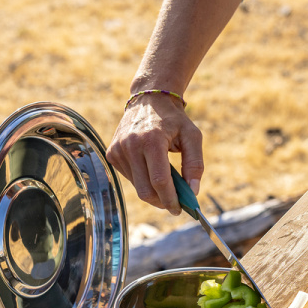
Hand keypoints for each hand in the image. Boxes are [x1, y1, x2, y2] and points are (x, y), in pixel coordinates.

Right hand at [106, 94, 203, 214]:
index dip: (170, 199)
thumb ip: (195, 164)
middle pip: (146, 190)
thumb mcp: (192, 136)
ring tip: (166, 182)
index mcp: (151, 140)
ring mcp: (118, 150)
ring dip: (154, 192)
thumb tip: (193, 191)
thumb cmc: (174, 120)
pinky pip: (130, 179)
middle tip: (175, 205)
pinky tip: (151, 168)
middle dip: (162, 202)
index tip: (180, 209)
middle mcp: (130, 145)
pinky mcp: (112, 154)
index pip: (160, 181)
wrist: (148, 99)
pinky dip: (143, 181)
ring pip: (138, 188)